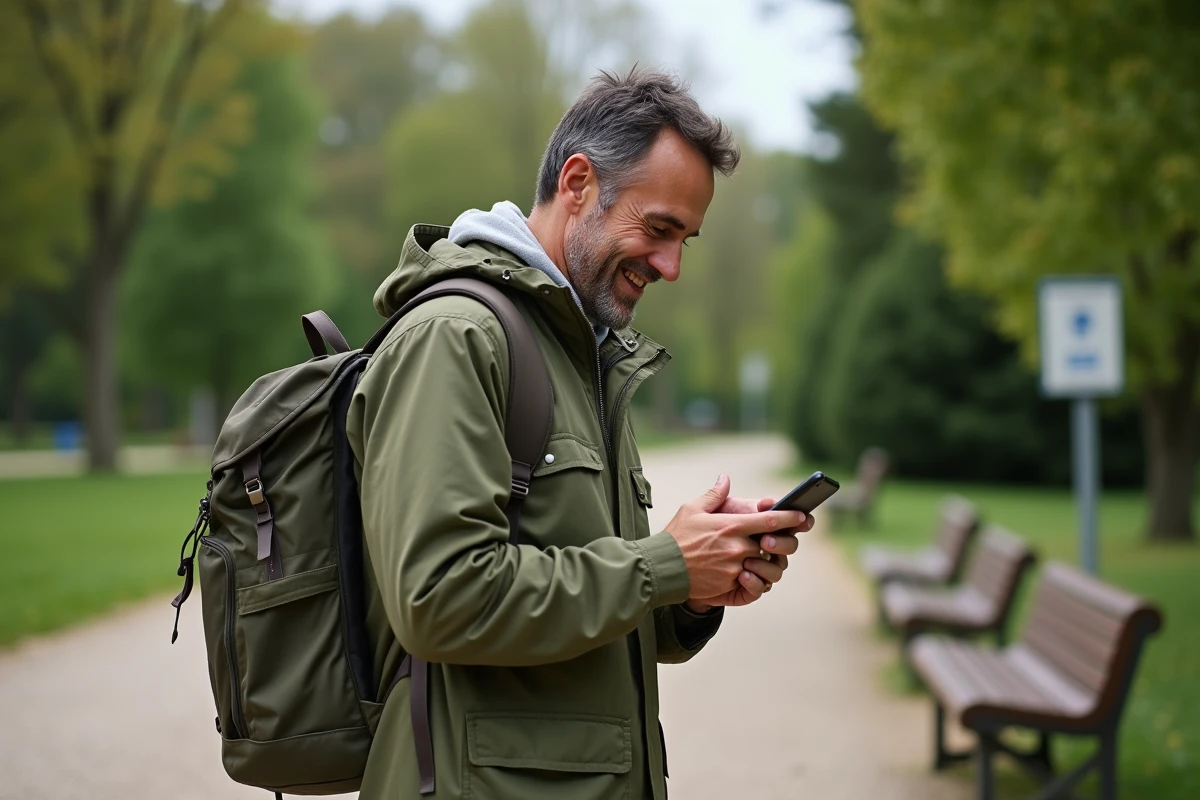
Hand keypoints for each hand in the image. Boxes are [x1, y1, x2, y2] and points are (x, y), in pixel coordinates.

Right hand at [665, 475, 806, 602]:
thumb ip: (714, 495)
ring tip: (748, 558)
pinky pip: (752, 580)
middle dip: (771, 542)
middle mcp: (738, 547)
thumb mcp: (692, 509)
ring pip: (761, 563)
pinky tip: (741, 572)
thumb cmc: (676, 537)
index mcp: (731, 526)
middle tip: (765, 541)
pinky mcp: (731, 583)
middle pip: (769, 543)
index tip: (803, 516)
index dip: (789, 518)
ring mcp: (735, 567)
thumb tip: (725, 478)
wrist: (663, 568)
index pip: (770, 521)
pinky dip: (750, 576)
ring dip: (759, 560)